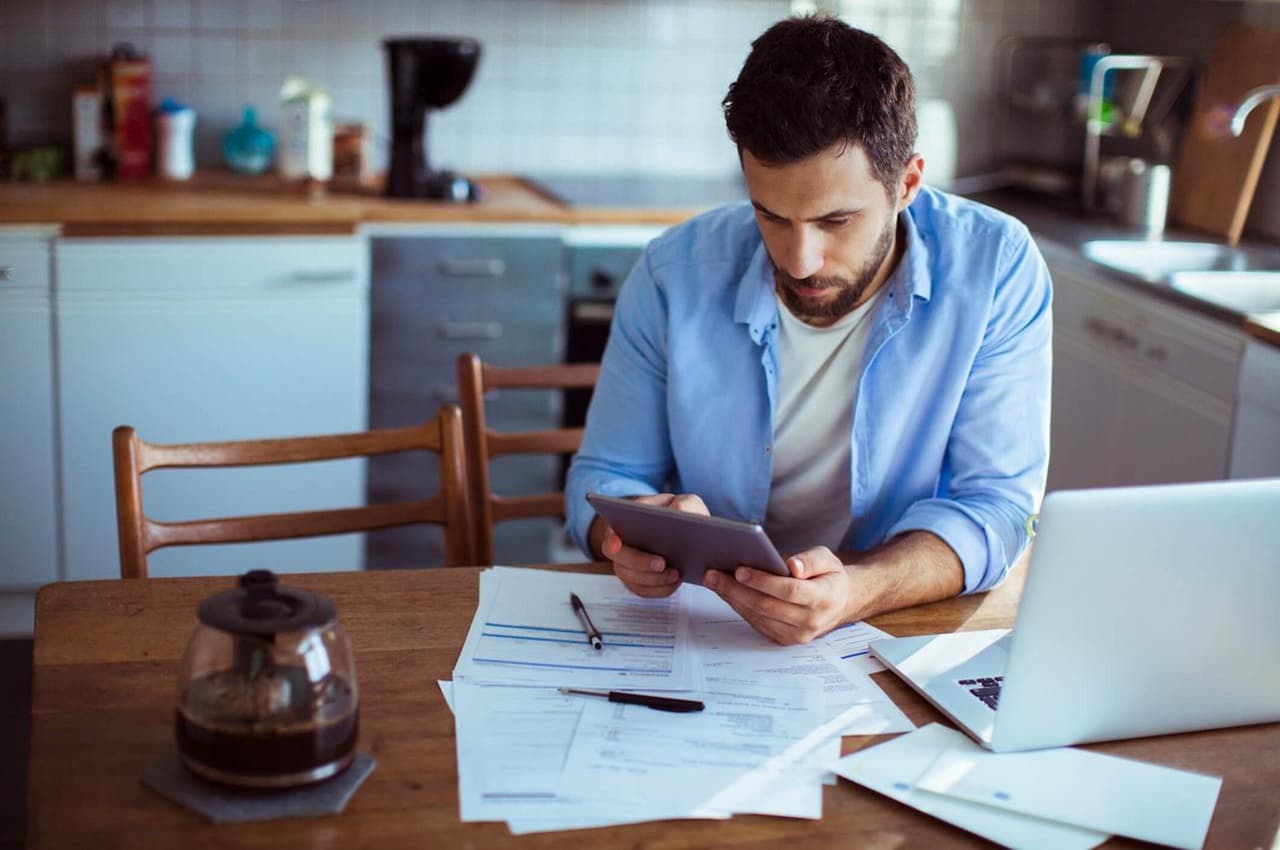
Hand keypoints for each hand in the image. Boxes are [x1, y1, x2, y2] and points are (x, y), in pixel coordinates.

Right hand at [598, 493, 708, 597]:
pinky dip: (661, 589)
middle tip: (662, 563)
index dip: (612, 541)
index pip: (612, 534)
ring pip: (633, 580)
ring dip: (654, 580)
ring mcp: (631, 566)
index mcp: (628, 522)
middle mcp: (624, 547)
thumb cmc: (681, 514)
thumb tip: (678, 512)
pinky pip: (645, 591)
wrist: (687, 533)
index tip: (617, 545)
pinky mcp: (642, 582)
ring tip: (676, 574)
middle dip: (640, 564)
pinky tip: (675, 582)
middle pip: (620, 562)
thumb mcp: (687, 503)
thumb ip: (685, 505)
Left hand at [702, 546, 855, 643]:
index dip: (763, 581)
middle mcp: (810, 621)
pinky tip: (726, 592)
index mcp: (823, 598)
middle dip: (736, 589)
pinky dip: (739, 607)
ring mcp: (797, 635)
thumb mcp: (829, 559)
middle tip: (712, 574)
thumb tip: (792, 566)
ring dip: (732, 599)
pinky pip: (757, 623)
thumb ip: (811, 560)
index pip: (789, 591)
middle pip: (767, 606)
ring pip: (758, 616)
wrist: (841, 602)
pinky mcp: (785, 640)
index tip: (740, 570)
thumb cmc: (830, 576)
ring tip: (713, 581)